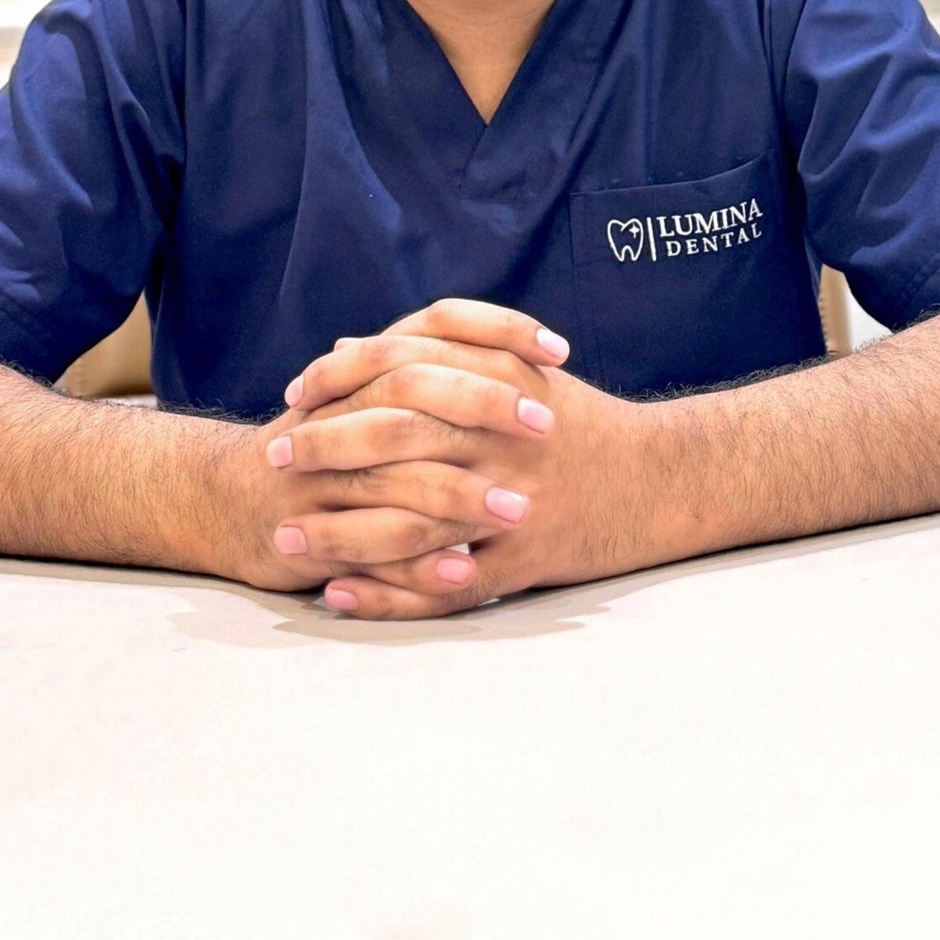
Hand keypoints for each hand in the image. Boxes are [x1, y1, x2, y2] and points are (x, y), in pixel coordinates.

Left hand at [273, 300, 662, 618]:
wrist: (668, 478)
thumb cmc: (581, 424)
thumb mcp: (517, 369)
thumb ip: (438, 350)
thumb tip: (346, 345)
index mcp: (500, 380)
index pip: (403, 366)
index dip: (341, 377)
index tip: (294, 391)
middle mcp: (504, 437)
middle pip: (397, 435)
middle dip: (325, 446)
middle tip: (271, 455)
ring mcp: (514, 501)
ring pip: (411, 516)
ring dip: (341, 529)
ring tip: (285, 537)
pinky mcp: (526, 560)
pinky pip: (446, 583)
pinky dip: (389, 593)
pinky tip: (341, 595)